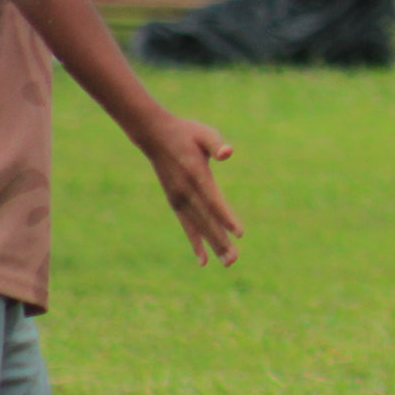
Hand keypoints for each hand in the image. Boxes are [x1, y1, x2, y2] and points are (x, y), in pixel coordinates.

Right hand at [144, 115, 241, 266]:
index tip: (239, 234)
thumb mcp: (204, 133)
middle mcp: (186, 191)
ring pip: (198, 227)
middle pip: (207, 220)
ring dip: (212, 245)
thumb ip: (216, 144)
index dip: (226, 218)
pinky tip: (203, 259)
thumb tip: (227, 153)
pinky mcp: (175, 202)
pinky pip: (187, 226)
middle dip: (220, 241)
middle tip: (233, 260)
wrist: (155, 135)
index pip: (214, 201)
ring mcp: (179, 199)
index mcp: (196, 175)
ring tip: (228, 262)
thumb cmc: (186, 133)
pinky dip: (195, 241)